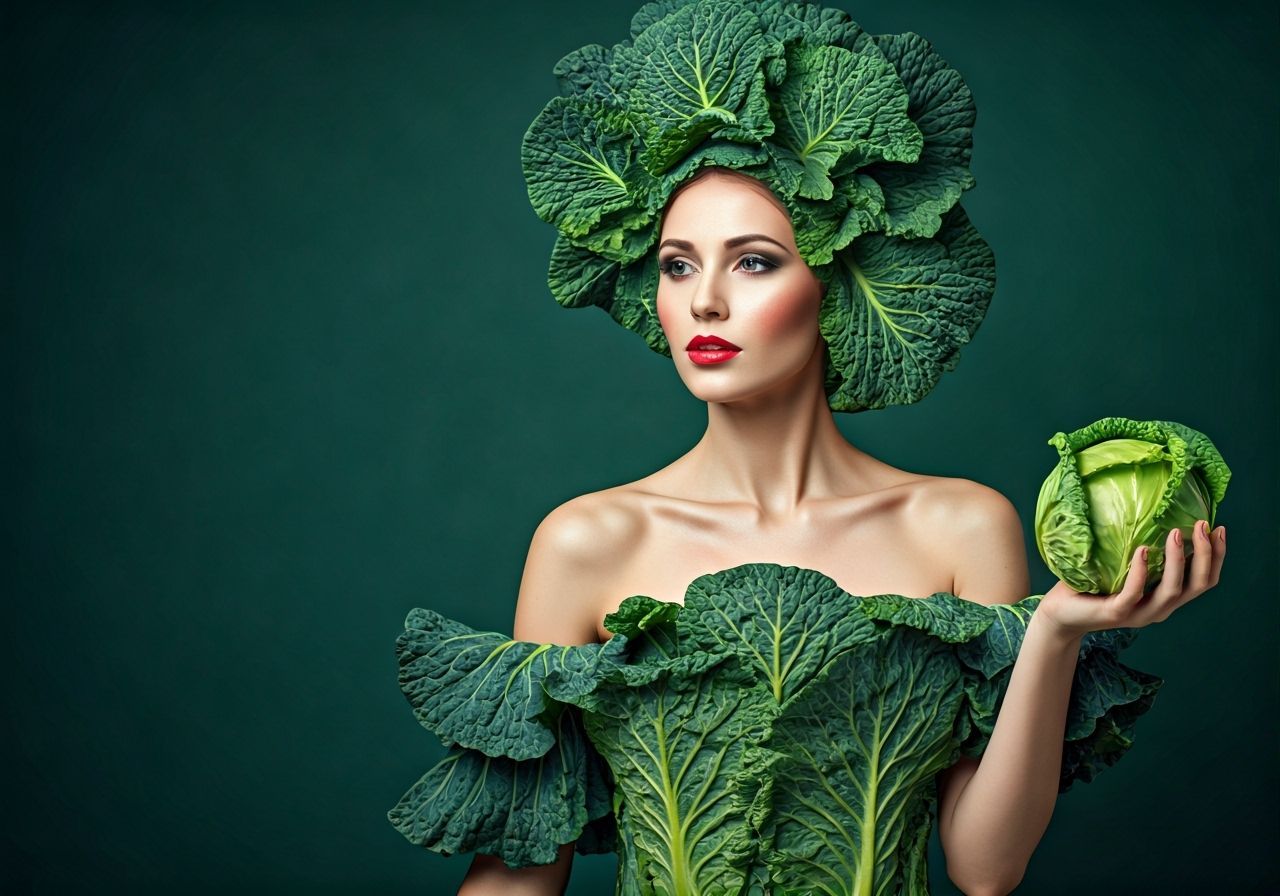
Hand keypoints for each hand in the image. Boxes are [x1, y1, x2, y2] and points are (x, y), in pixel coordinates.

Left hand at [1037, 519, 1226, 641]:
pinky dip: (1142, 571)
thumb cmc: (1092, 585)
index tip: (1218, 528)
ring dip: (1179, 560)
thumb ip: (1141, 549)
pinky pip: (1134, 593)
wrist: (1061, 613)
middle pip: (1198, 585)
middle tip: (1203, 524)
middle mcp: (1159, 607)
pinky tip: (1143, 550)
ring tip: (1176, 532)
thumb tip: (1151, 511)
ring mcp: (1139, 613)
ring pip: (1171, 591)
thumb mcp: (1122, 565)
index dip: (1216, 556)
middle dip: (1207, 555)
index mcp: (1165, 596)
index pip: (1203, 580)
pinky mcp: (1116, 613)